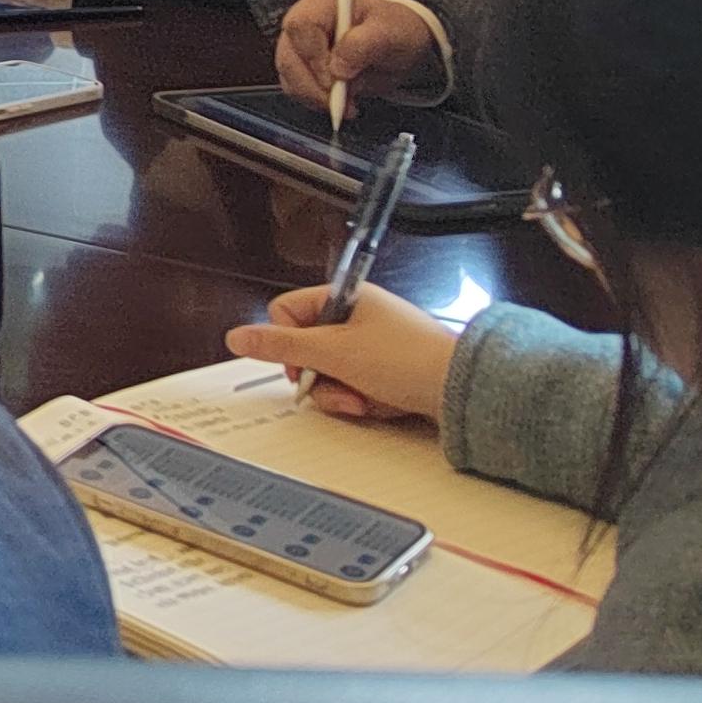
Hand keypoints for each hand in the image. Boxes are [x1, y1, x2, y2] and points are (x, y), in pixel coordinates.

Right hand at [222, 284, 463, 424]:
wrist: (463, 390)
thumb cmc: (409, 359)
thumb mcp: (333, 352)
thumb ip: (281, 345)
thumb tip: (239, 337)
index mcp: (345, 297)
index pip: (288, 313)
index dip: (287, 342)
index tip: (301, 361)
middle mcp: (359, 318)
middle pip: (307, 349)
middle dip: (318, 376)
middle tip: (336, 383)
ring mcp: (375, 347)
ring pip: (330, 373)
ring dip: (340, 393)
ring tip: (363, 400)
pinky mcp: (389, 373)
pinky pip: (356, 388)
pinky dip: (362, 401)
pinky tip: (380, 405)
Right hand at [276, 0, 449, 109]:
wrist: (395, 42)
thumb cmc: (391, 30)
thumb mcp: (389, 33)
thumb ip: (365, 45)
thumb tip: (339, 69)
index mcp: (322, 4)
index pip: (301, 26)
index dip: (314, 56)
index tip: (336, 79)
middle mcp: (303, 23)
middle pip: (288, 56)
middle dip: (312, 86)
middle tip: (340, 103)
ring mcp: (297, 46)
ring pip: (288, 76)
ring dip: (314, 97)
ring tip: (346, 105)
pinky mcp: (299, 67)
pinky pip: (294, 88)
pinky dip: (314, 101)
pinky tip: (338, 102)